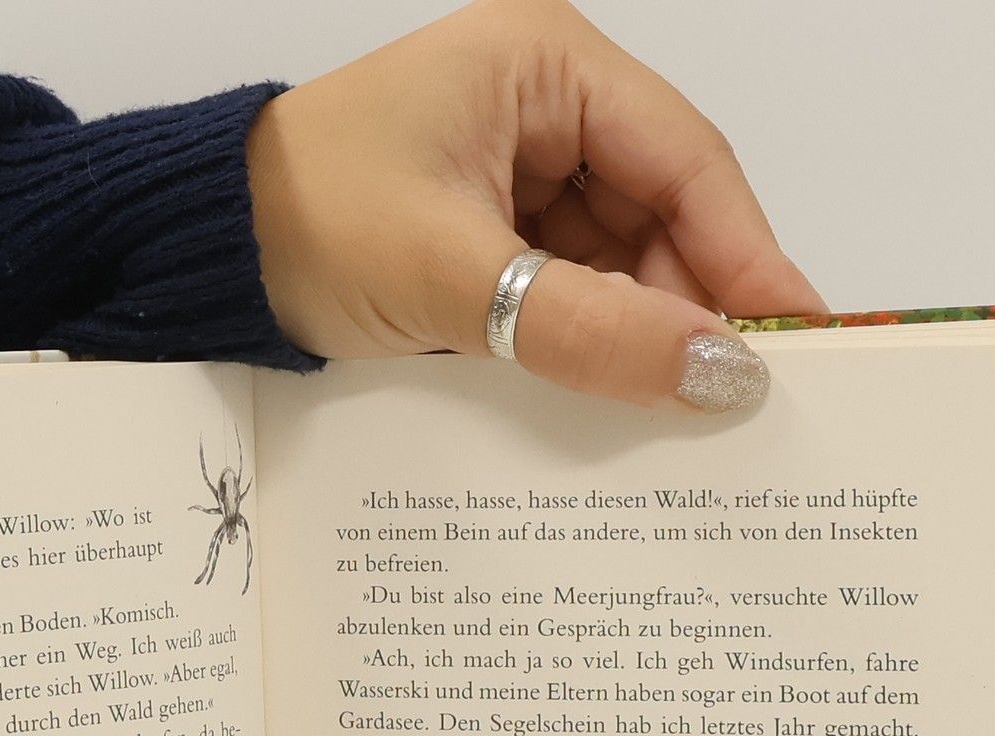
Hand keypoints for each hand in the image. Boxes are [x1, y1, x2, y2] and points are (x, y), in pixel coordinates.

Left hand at [247, 0, 826, 407]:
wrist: (202, 259)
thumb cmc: (307, 222)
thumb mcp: (458, 279)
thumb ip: (590, 328)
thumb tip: (715, 373)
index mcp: (546, 66)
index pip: (686, 160)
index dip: (747, 253)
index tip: (791, 337)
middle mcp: (544, 109)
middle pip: (663, 215)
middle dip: (691, 304)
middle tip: (734, 397)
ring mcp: (518, 175)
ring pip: (620, 262)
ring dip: (641, 332)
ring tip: (674, 410)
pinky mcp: (492, 238)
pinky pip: (570, 291)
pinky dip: (592, 341)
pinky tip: (613, 394)